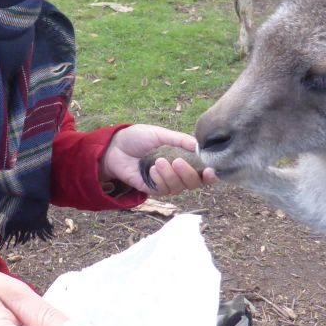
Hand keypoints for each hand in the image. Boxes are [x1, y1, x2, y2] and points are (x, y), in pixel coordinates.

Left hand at [100, 125, 215, 195]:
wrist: (115, 147)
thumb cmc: (138, 138)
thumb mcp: (160, 134)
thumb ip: (180, 140)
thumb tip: (199, 146)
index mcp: (183, 158)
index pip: (203, 172)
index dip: (210, 175)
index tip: (210, 170)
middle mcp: (177, 173)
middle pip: (194, 183)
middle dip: (188, 174)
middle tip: (177, 161)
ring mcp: (165, 182)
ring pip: (179, 187)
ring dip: (170, 175)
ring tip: (158, 161)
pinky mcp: (152, 189)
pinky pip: (163, 190)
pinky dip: (160, 180)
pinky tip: (152, 169)